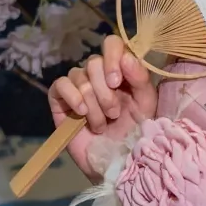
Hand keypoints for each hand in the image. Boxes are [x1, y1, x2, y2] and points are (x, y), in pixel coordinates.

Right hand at [48, 33, 159, 176]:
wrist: (116, 161)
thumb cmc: (134, 132)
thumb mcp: (145, 104)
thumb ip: (140, 78)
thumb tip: (126, 56)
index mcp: (119, 69)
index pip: (111, 43)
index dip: (112, 57)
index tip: (117, 81)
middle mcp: (97, 74)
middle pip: (94, 62)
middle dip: (105, 92)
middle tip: (114, 114)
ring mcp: (77, 85)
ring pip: (79, 77)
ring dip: (93, 105)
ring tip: (101, 125)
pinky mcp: (60, 100)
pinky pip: (60, 84)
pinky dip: (72, 98)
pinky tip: (81, 113)